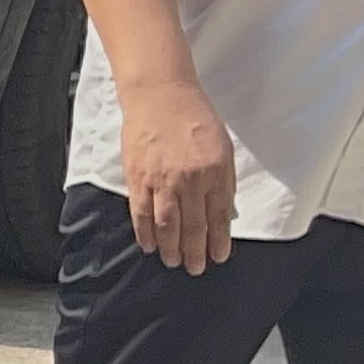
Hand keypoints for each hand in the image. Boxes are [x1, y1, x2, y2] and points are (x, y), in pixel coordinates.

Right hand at [118, 78, 237, 274]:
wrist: (161, 95)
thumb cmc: (194, 117)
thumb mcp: (223, 147)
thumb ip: (224, 180)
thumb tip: (224, 211)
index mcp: (215, 172)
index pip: (218, 216)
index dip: (218, 241)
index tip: (218, 257)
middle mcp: (190, 179)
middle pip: (193, 226)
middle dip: (195, 251)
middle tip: (194, 268)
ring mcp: (162, 180)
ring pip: (167, 224)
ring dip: (170, 247)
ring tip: (172, 261)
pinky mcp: (138, 177)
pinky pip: (141, 212)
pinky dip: (145, 232)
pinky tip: (149, 245)